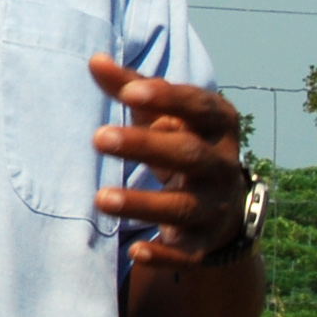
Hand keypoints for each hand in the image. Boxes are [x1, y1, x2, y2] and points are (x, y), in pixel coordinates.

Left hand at [89, 55, 248, 267]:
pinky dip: (164, 256)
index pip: (198, 107)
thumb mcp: (163, 113)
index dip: (168, 99)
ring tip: (100, 198)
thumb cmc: (180, 140)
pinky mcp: (203, 243)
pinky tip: (136, 252)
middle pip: (188, 155)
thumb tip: (94, 60)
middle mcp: (222, 165)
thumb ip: (131, 87)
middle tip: (99, 137)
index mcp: (217, 125)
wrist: (221, 202)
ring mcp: (215, 206)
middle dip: (144, 146)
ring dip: (142, 204)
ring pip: (183, 207)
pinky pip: (187, 253)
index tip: (129, 92)